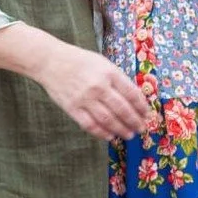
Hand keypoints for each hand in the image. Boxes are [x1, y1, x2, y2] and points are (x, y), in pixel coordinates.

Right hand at [32, 38, 152, 140]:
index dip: (141, 107)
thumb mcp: (102, 63)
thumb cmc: (79, 61)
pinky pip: (90, 125)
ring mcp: (85, 98)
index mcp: (109, 73)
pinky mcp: (72, 108)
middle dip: (134, 122)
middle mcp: (98, 86)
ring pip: (108, 120)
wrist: (50, 61)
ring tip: (129, 135)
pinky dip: (102, 133)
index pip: (132, 93)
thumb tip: (134, 98)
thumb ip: (117, 79)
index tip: (146, 114)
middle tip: (141, 128)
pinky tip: (110, 136)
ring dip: (121, 130)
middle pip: (122, 109)